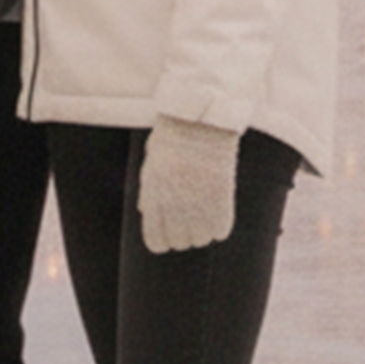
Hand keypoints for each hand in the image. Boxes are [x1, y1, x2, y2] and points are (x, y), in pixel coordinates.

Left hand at [138, 115, 240, 253]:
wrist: (200, 120)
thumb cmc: (173, 137)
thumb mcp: (153, 162)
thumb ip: (148, 191)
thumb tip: (144, 212)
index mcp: (154, 198)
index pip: (156, 242)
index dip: (163, 239)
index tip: (170, 229)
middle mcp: (174, 207)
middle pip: (180, 243)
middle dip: (184, 232)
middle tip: (190, 214)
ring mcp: (198, 205)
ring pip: (201, 240)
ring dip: (203, 229)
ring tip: (205, 207)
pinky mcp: (221, 200)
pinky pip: (220, 231)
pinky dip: (220, 224)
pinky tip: (217, 207)